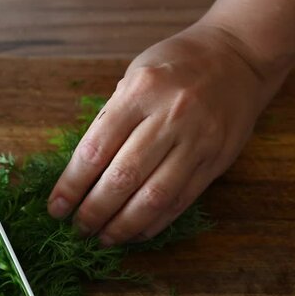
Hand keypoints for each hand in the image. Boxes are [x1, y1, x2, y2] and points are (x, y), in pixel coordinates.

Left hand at [47, 28, 287, 245]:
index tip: (56, 208)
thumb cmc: (176, 64)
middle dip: (93, 211)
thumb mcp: (135, 76)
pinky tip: (135, 232)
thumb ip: (111, 118)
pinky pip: (180, 202)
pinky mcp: (216, 161)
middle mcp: (170, 117)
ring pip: (153, 197)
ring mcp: (197, 141)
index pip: (95, 149)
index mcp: (140, 91)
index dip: (71, 186)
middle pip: (123, 178)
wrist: (238, 57)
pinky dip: (154, 223)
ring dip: (123, 226)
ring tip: (104, 238)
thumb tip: (82, 170)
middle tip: (78, 229)